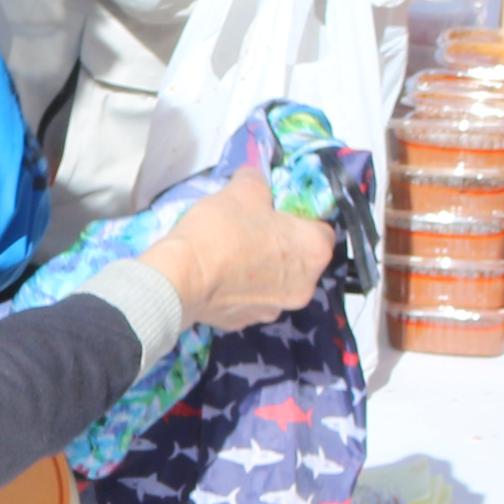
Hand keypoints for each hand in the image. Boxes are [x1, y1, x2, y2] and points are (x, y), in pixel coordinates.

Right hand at [140, 169, 335, 332]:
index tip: (276, 213)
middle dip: (282, 246)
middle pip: (300, 260)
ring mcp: (276, 310)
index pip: (322, 230)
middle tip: (253, 232)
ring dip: (263, 271)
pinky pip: (251, 300)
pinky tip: (219, 277)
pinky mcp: (246, 323)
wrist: (181, 278)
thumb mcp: (242, 189)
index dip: (299, 218)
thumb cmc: (222, 230)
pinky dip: (240, 290)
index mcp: (314, 251)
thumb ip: (257, 181)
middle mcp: (306, 286)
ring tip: (232, 256)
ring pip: (277, 283)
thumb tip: (255, 180)